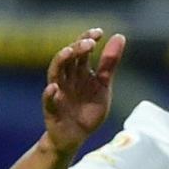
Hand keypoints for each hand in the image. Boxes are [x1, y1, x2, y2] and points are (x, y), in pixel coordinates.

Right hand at [40, 28, 125, 155]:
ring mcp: (58, 93)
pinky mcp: (52, 110)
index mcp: (78, 71)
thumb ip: (109, 63)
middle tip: (90, 42)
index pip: (81, 50)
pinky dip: (50, 94)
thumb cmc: (88, 108)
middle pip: (68, 58)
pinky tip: (54, 88)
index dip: (87, 38)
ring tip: (70, 52)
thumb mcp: (103, 85)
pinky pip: (48, 101)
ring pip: (55, 73)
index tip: (99, 32)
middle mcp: (66, 78)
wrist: (76, 137)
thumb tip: (120, 36)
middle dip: (77, 48)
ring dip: (61, 61)